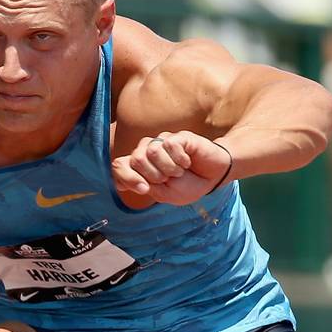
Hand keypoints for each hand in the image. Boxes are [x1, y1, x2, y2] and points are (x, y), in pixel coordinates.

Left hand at [111, 131, 230, 205]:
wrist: (212, 178)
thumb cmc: (188, 185)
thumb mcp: (164, 194)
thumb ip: (145, 187)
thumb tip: (130, 181)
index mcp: (140, 169)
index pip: (119, 166)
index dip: (127, 178)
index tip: (144, 189)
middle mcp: (147, 153)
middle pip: (135, 159)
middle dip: (153, 175)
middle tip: (168, 179)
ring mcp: (161, 143)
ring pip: (151, 151)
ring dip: (168, 168)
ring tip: (179, 171)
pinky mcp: (176, 137)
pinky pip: (170, 145)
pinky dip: (180, 160)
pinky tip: (187, 162)